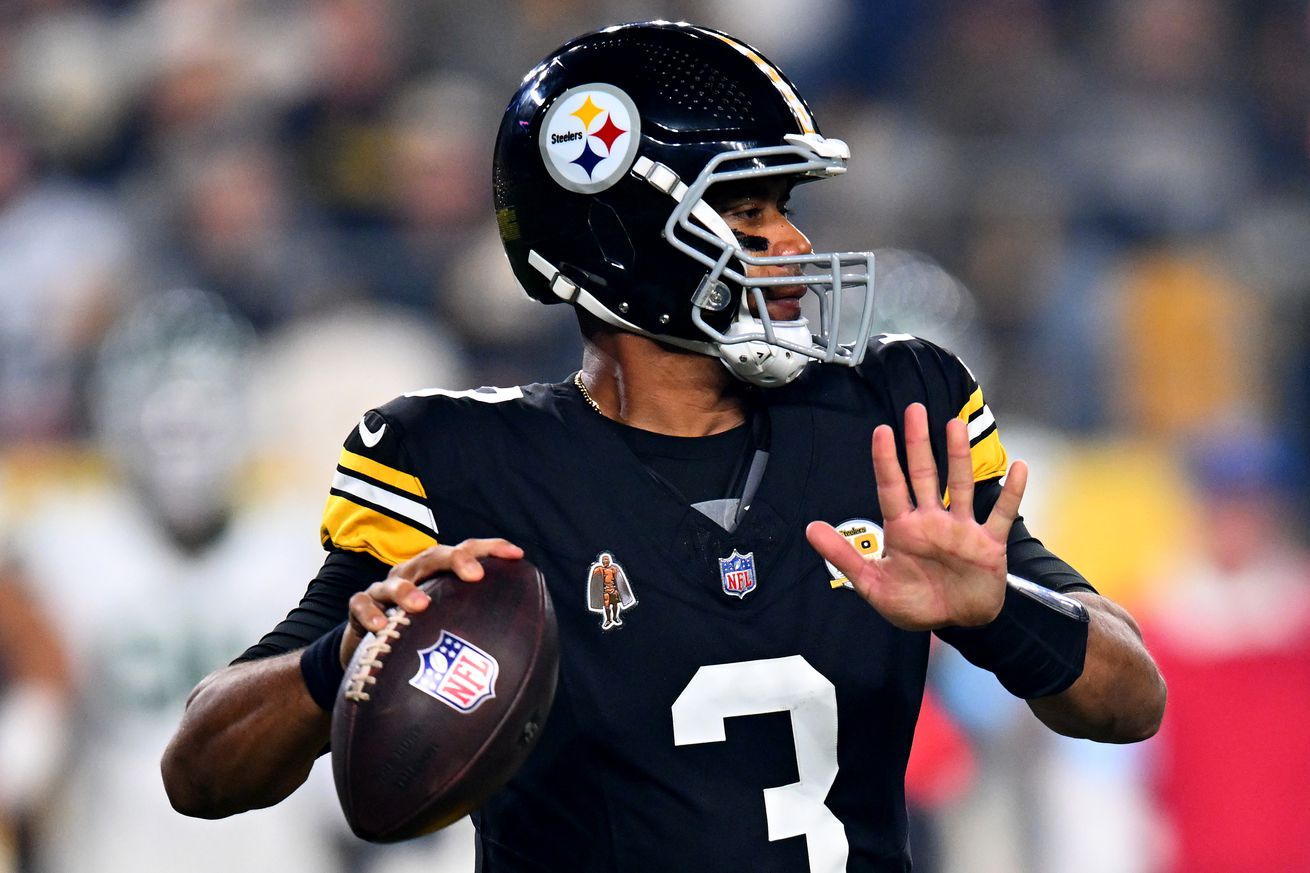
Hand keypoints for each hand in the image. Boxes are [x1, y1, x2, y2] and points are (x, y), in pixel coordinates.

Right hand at [341, 538, 523, 665]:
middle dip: (455, 560)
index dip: (491, 548)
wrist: (371, 652)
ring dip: (407, 591)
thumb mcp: (449, 627)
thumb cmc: (420, 636)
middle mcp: (413, 574)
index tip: (517, 555)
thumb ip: (479, 629)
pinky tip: (380, 627)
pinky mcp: (359, 608)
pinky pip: (361, 605)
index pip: (467, 551)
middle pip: (434, 556)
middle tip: (475, 575)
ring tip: (421, 606)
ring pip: (395, 581)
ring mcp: (384, 589)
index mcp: (438, 573)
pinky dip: (369, 613)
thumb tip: (530, 651)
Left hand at [805, 403, 1026, 631]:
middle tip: (915, 410)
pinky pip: (1002, 514)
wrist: (955, 623)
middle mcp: (932, 521)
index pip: (891, 487)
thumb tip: (809, 529)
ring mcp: (962, 529)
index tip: (881, 430)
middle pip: (924, 475)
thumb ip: (844, 556)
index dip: (886, 460)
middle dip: (919, 444)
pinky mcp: (989, 544)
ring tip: (955, 425)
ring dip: (959, 457)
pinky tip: (1019, 467)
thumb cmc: (914, 602)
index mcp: (903, 529)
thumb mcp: (873, 584)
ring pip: (960, 486)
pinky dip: (1011, 493)